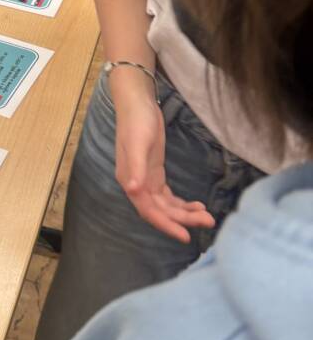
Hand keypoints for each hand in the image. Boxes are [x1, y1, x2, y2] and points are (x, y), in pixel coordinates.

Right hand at [111, 79, 214, 242]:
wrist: (137, 104)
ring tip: (208, 217)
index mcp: (131, 181)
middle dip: (183, 219)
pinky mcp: (155, 173)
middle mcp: (137, 185)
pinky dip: (182, 204)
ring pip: (166, 206)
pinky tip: (197, 205)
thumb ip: (136, 167)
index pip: (149, 211)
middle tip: (208, 222)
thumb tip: (134, 190)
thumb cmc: (137, 122)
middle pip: (161, 211)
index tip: (186, 236)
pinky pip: (168, 197)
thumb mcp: (139, 143)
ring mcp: (146, 179)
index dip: (167, 225)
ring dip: (185, 213)